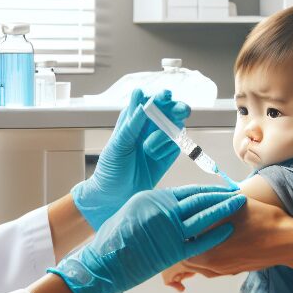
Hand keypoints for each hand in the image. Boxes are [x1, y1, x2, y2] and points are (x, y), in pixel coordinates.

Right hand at [49, 185, 242, 292]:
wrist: (101, 264)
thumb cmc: (112, 240)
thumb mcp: (132, 213)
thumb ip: (154, 207)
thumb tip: (171, 206)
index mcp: (153, 198)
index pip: (188, 191)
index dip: (208, 189)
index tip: (222, 188)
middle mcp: (162, 210)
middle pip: (200, 199)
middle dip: (221, 195)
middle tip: (238, 192)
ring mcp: (168, 230)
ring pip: (204, 216)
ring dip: (225, 209)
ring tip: (240, 204)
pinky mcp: (171, 250)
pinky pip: (201, 241)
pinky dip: (217, 234)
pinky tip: (230, 229)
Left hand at [71, 88, 190, 229]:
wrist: (115, 197)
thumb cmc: (111, 168)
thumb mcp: (118, 145)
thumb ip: (132, 123)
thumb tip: (142, 98)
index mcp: (134, 118)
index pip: (151, 100)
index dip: (160, 96)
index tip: (165, 95)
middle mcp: (150, 126)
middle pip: (171, 110)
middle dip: (177, 109)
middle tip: (181, 111)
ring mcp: (161, 139)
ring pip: (176, 126)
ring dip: (165, 135)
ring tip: (147, 150)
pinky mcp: (169, 153)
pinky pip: (177, 144)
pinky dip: (167, 149)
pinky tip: (153, 158)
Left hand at [183, 197, 292, 275]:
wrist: (289, 241)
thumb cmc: (264, 221)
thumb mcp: (235, 206)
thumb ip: (212, 206)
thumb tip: (194, 200)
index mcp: (209, 251)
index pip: (181, 243)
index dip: (176, 230)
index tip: (174, 219)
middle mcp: (213, 265)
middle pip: (185, 256)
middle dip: (183, 242)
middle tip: (182, 226)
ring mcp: (224, 270)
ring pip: (198, 264)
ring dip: (194, 250)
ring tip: (196, 233)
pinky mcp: (233, 271)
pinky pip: (211, 267)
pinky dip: (207, 256)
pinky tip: (213, 242)